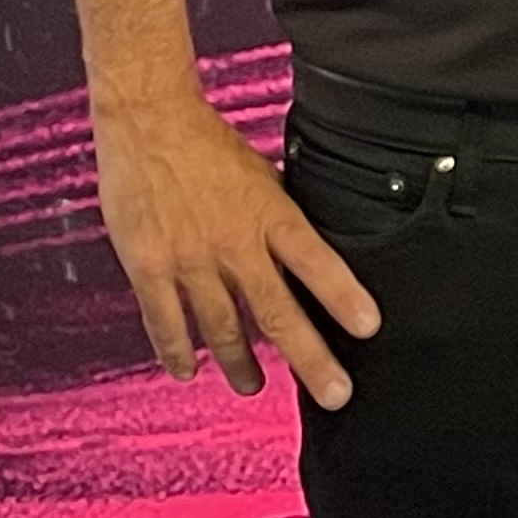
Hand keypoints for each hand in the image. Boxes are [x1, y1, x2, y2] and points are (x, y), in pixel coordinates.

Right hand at [91, 83, 380, 409]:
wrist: (149, 123)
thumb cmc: (210, 147)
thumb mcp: (264, 176)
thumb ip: (280, 219)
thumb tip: (307, 254)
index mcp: (270, 215)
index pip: (317, 261)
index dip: (344, 296)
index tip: (368, 329)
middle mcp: (234, 243)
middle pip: (277, 311)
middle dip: (309, 358)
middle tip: (334, 394)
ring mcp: (189, 259)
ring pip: (222, 327)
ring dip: (241, 364)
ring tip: (254, 386)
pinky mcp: (149, 266)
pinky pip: (165, 320)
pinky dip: (177, 349)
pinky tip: (188, 370)